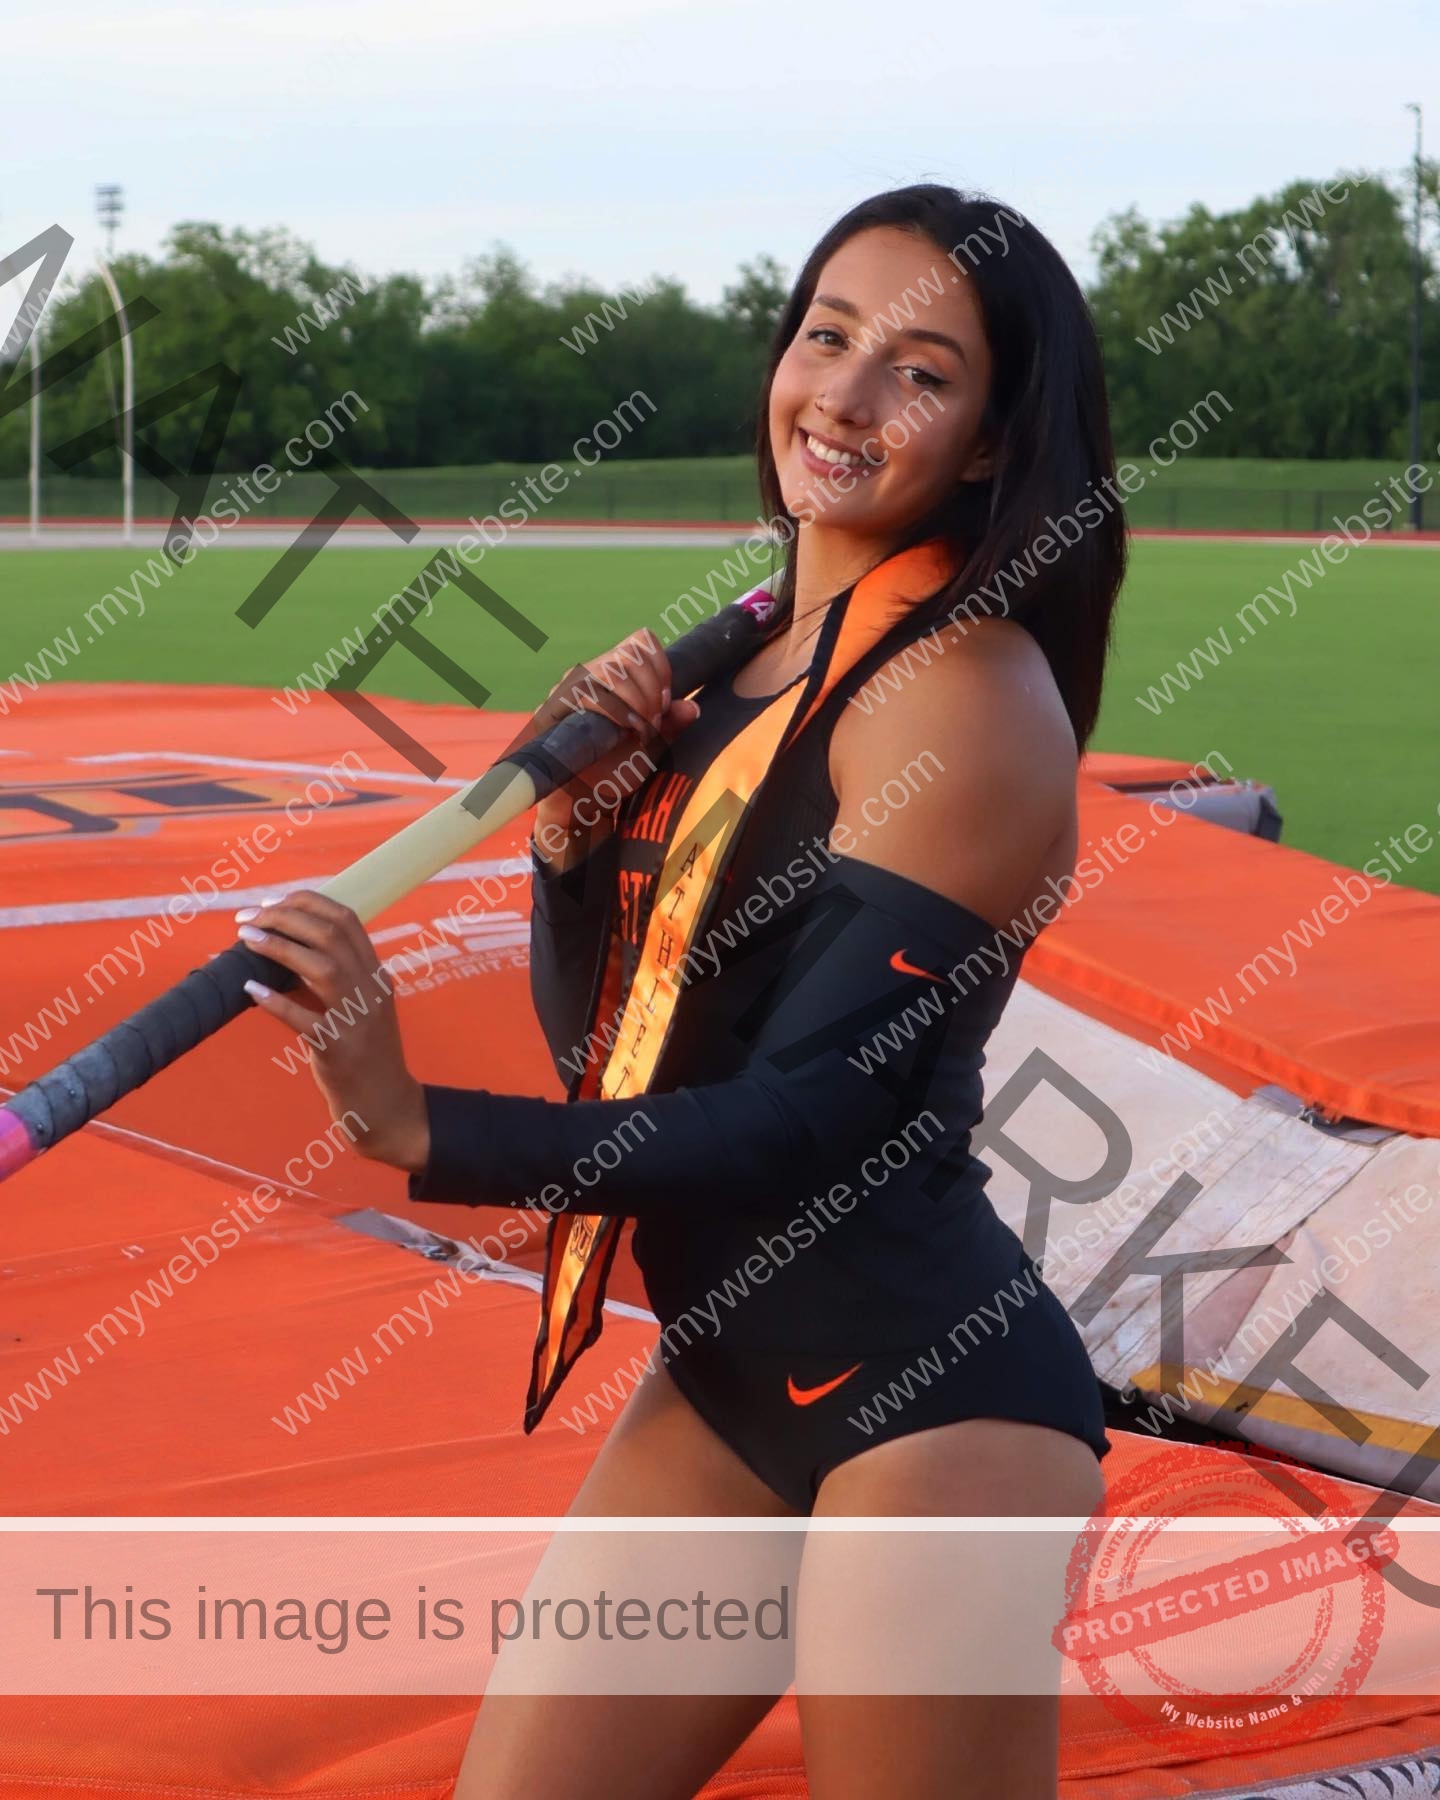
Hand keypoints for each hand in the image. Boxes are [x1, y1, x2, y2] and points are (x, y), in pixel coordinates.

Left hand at [236, 890, 428, 1173]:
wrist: (387, 1108)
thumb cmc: (365, 1057)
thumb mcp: (358, 1009)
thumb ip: (331, 981)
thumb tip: (281, 954)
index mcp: (376, 976)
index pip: (347, 920)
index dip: (306, 903)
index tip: (271, 903)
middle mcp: (371, 991)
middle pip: (332, 934)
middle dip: (285, 917)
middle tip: (248, 918)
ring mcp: (358, 1020)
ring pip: (323, 967)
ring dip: (279, 947)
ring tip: (246, 939)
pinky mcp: (340, 1051)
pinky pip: (304, 1020)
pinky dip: (275, 1002)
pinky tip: (250, 991)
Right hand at [526, 628, 699, 866]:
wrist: (579, 799)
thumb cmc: (613, 770)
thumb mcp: (651, 748)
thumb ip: (671, 726)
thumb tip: (693, 708)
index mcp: (614, 673)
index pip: (642, 641)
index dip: (660, 667)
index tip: (664, 704)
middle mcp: (589, 672)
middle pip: (630, 655)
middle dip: (651, 690)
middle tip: (654, 722)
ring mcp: (568, 686)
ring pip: (611, 669)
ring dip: (635, 700)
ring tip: (639, 729)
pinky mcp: (554, 705)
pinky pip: (589, 692)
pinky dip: (615, 710)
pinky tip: (624, 729)